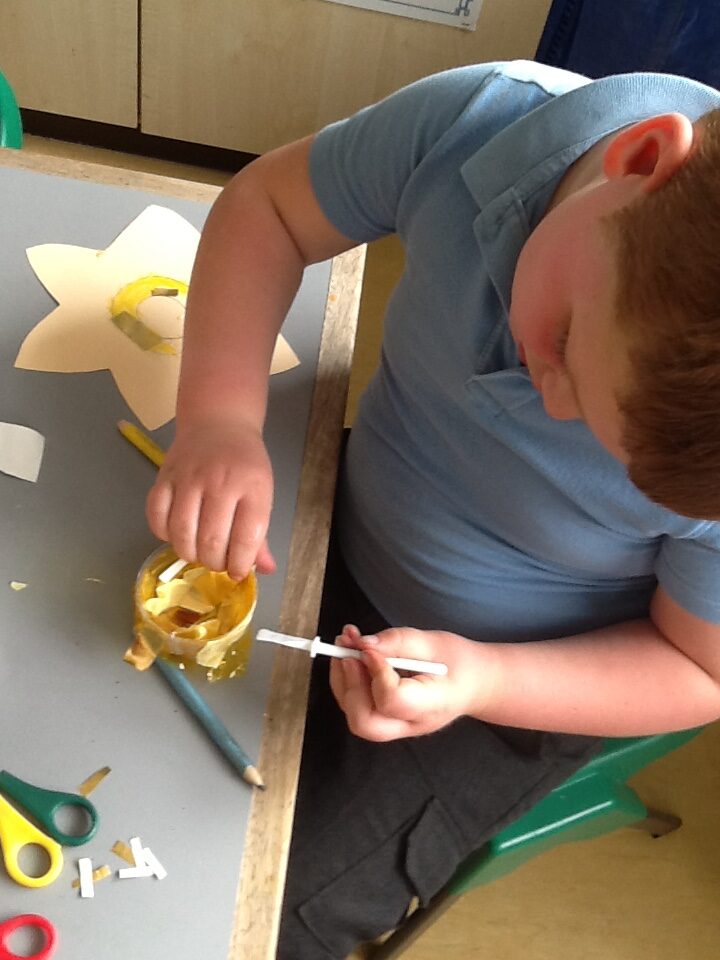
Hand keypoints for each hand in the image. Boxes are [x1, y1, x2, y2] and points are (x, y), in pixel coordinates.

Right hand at [145, 416, 275, 580]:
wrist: (218, 422)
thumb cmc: (244, 463)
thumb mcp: (262, 492)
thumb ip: (261, 534)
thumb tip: (265, 569)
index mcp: (252, 486)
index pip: (247, 537)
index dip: (241, 564)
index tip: (237, 572)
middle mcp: (219, 481)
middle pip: (211, 539)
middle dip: (214, 562)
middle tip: (217, 561)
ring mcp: (188, 478)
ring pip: (181, 533)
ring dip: (189, 553)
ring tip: (198, 551)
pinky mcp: (164, 477)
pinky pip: (156, 517)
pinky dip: (164, 535)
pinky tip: (177, 534)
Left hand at [329, 625, 495, 740]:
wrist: (474, 683)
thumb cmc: (459, 662)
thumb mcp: (435, 642)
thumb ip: (398, 642)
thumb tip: (362, 644)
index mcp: (431, 705)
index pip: (392, 701)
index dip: (375, 673)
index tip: (369, 647)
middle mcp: (411, 723)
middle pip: (365, 721)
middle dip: (349, 684)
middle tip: (348, 651)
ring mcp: (397, 726)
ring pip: (356, 716)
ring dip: (342, 679)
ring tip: (346, 644)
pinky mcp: (385, 719)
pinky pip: (357, 707)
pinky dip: (347, 680)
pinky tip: (352, 653)